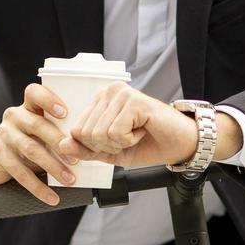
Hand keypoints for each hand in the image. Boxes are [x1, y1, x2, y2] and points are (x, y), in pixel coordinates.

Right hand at [0, 83, 78, 205]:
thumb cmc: (26, 146)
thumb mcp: (39, 135)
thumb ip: (58, 134)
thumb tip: (92, 147)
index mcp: (27, 107)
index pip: (35, 93)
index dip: (48, 100)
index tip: (65, 113)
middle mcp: (14, 116)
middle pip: (37, 125)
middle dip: (59, 142)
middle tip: (76, 158)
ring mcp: (3, 134)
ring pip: (31, 149)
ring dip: (53, 166)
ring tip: (70, 180)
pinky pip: (20, 172)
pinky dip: (38, 187)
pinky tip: (52, 197)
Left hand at [56, 84, 243, 166]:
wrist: (181, 144)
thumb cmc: (148, 144)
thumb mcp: (111, 152)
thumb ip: (86, 150)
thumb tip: (62, 146)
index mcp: (100, 100)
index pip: (76, 130)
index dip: (96, 146)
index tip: (118, 141)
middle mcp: (108, 91)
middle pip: (85, 133)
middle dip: (107, 146)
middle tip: (129, 138)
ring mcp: (121, 93)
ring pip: (99, 133)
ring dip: (120, 143)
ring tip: (136, 132)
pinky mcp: (134, 101)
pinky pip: (115, 132)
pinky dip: (130, 140)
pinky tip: (143, 129)